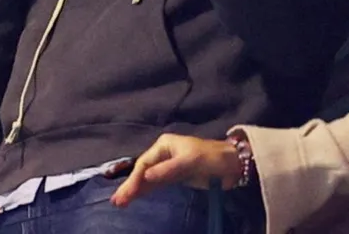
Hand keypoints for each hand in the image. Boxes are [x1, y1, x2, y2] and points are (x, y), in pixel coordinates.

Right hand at [111, 134, 242, 206]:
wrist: (231, 164)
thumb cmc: (211, 157)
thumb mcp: (190, 161)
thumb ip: (168, 170)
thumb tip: (146, 177)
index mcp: (165, 145)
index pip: (144, 163)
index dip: (135, 179)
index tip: (127, 194)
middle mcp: (164, 154)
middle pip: (143, 171)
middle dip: (130, 186)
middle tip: (117, 201)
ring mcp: (169, 166)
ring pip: (147, 179)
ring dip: (135, 190)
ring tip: (120, 203)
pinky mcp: (175, 177)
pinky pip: (156, 184)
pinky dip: (146, 191)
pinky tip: (137, 198)